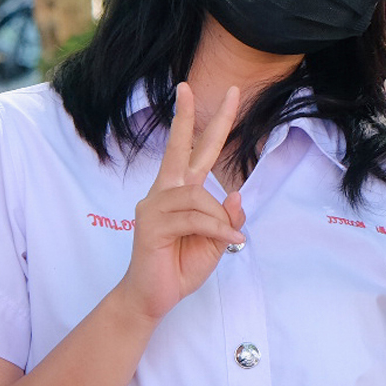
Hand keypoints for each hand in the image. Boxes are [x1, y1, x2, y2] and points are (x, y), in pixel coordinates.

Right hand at [118, 81, 245, 322]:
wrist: (154, 298)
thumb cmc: (181, 267)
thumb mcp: (216, 242)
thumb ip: (226, 219)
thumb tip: (235, 194)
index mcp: (179, 192)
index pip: (193, 151)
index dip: (205, 123)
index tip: (227, 95)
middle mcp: (163, 192)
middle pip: (178, 148)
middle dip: (187, 116)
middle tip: (193, 86)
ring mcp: (153, 206)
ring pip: (198, 196)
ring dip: (220, 219)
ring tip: (228, 239)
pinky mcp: (150, 225)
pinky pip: (194, 218)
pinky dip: (217, 230)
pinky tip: (230, 242)